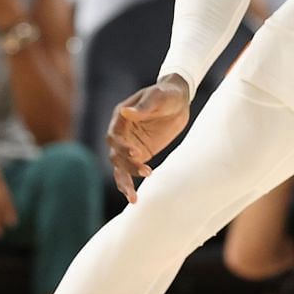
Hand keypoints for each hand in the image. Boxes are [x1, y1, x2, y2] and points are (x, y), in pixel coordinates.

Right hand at [106, 75, 190, 200]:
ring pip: (120, 167)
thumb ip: (144, 106)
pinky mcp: (140, 153)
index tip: (135, 153)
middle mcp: (122, 133)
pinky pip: (131, 170)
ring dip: (125, 182)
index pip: (114, 135)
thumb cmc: (166, 94)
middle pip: (115, 154)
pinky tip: (135, 198)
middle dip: (125, 168)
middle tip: (140, 176)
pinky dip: (131, 182)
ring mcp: (129, 144)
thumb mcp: (158, 96)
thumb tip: (127, 112)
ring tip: (133, 199)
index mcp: (121, 117)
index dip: (121, 146)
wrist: (178, 100)